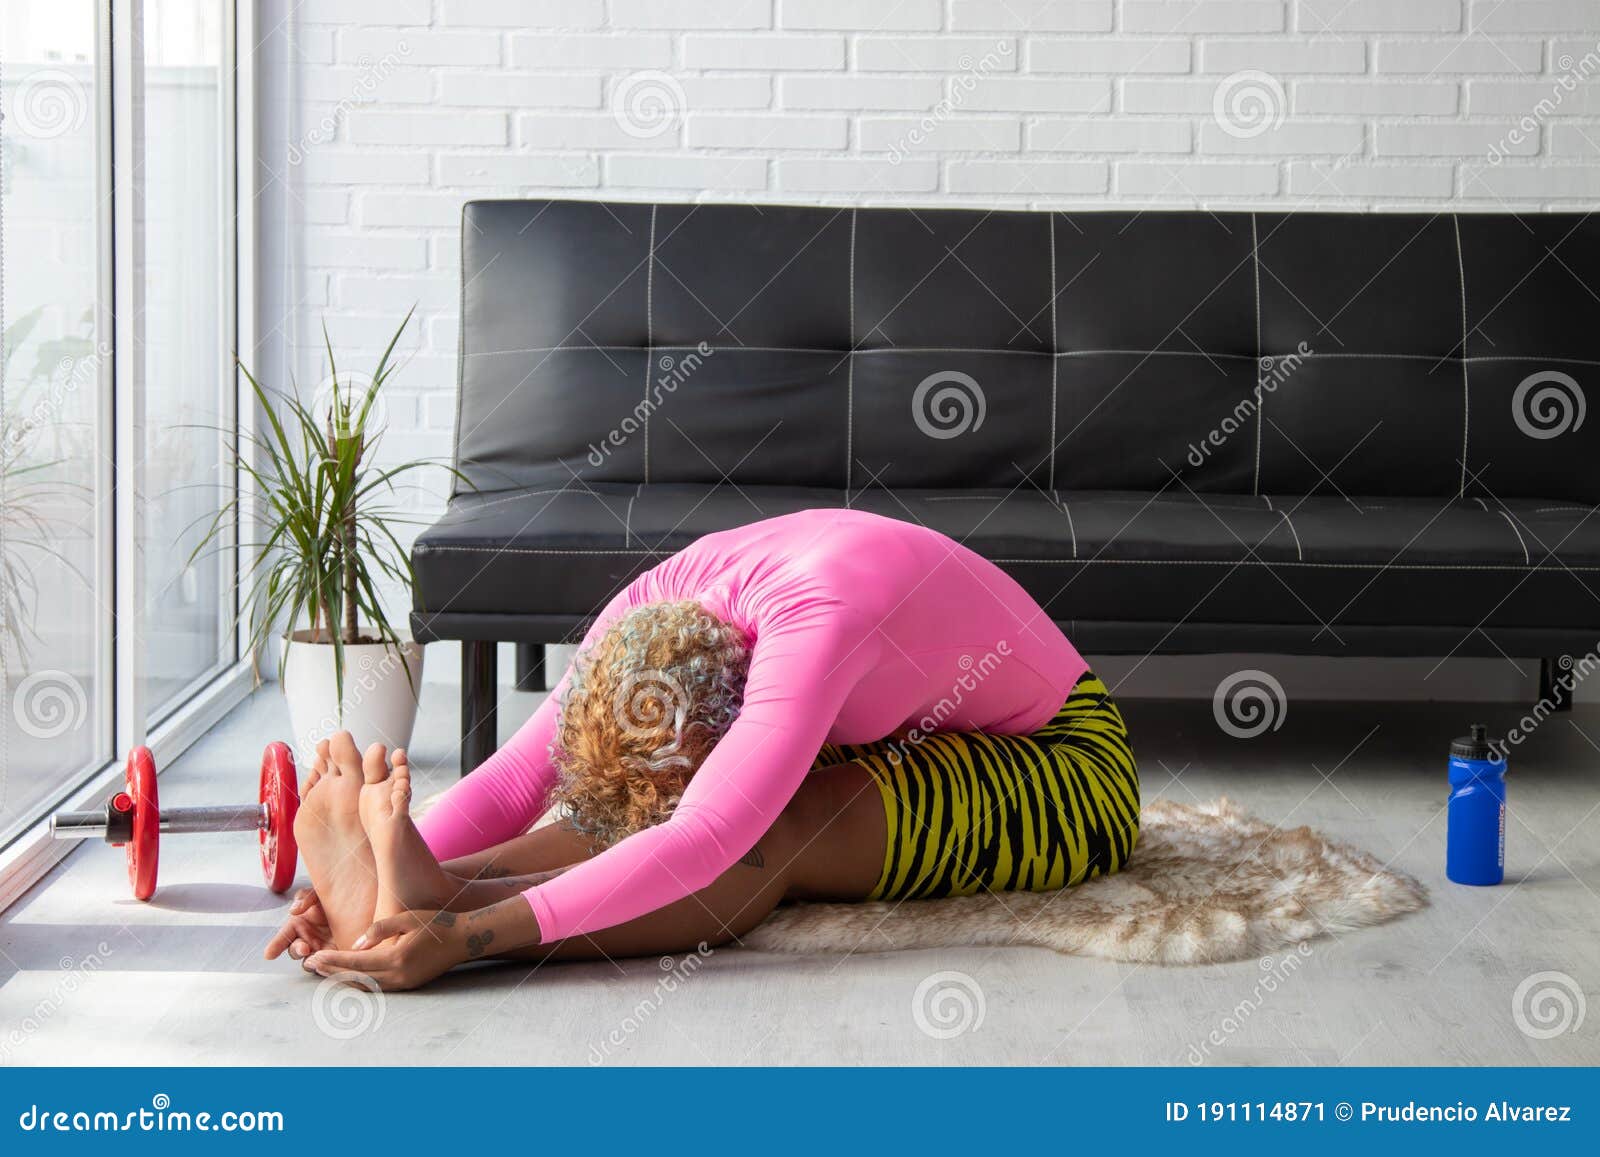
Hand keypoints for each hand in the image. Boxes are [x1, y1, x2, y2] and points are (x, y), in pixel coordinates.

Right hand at [264, 888, 332, 965]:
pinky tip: (332, 963)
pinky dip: (328, 966)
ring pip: (310, 962)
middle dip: (297, 951)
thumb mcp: (319, 892)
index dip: (275, 946)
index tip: (269, 954)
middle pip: (295, 951)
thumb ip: (306, 897)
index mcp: (299, 924)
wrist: (359, 906)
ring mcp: (321, 950)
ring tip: (317, 957)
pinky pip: (329, 966)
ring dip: (311, 961)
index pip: (283, 936)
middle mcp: (307, 939)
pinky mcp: (336, 957)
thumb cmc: (335, 898)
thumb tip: (294, 910)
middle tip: (304, 948)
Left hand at [304, 909, 467, 991]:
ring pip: (365, 986)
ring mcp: (404, 983)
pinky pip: (377, 987)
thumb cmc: (437, 923)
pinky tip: (350, 976)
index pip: (355, 963)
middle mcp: (398, 975)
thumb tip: (355, 944)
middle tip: (310, 965)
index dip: (332, 960)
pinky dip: (359, 982)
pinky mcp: (409, 984)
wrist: (464, 939)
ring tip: (324, 971)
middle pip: (356, 978)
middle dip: (331, 971)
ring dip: (343, 979)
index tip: (313, 957)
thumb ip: (380, 929)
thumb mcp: (408, 917)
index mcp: (396, 957)